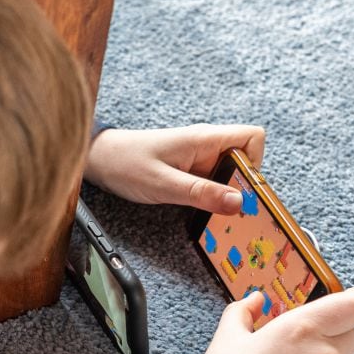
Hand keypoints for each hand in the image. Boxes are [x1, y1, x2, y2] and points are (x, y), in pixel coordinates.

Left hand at [83, 124, 265, 214]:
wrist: (97, 159)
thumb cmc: (124, 163)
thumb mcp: (164, 184)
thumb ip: (201, 193)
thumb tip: (238, 202)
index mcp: (204, 139)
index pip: (252, 138)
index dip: (256, 164)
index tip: (245, 190)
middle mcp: (205, 146)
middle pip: (244, 161)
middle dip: (242, 187)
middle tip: (231, 212)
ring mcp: (197, 159)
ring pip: (228, 175)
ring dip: (225, 195)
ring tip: (214, 215)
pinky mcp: (187, 171)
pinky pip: (210, 183)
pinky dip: (210, 198)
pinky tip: (200, 212)